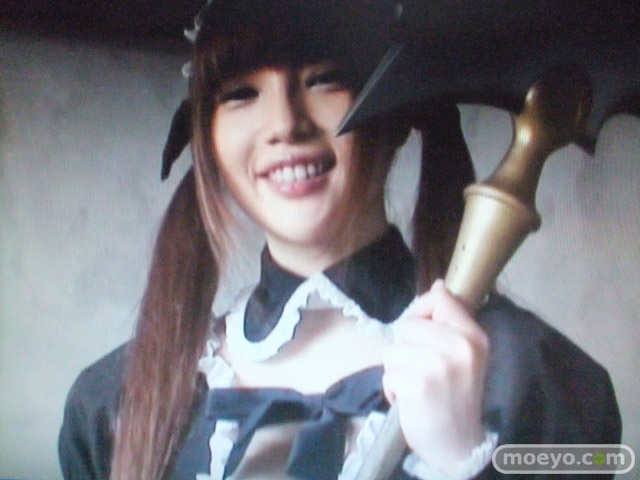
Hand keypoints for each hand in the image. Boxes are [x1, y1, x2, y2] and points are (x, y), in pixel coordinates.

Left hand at [382, 280, 488, 472]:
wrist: (459, 444)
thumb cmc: (457, 396)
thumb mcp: (464, 355)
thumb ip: (450, 321)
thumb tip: (438, 284)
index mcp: (474, 336)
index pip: (440, 299)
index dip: (421, 311)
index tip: (424, 332)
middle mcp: (460, 346)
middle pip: (407, 324)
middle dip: (405, 348)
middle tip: (421, 370)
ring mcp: (439, 364)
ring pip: (393, 349)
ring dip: (396, 370)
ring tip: (416, 385)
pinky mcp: (418, 384)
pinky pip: (388, 374)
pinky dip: (392, 389)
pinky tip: (409, 400)